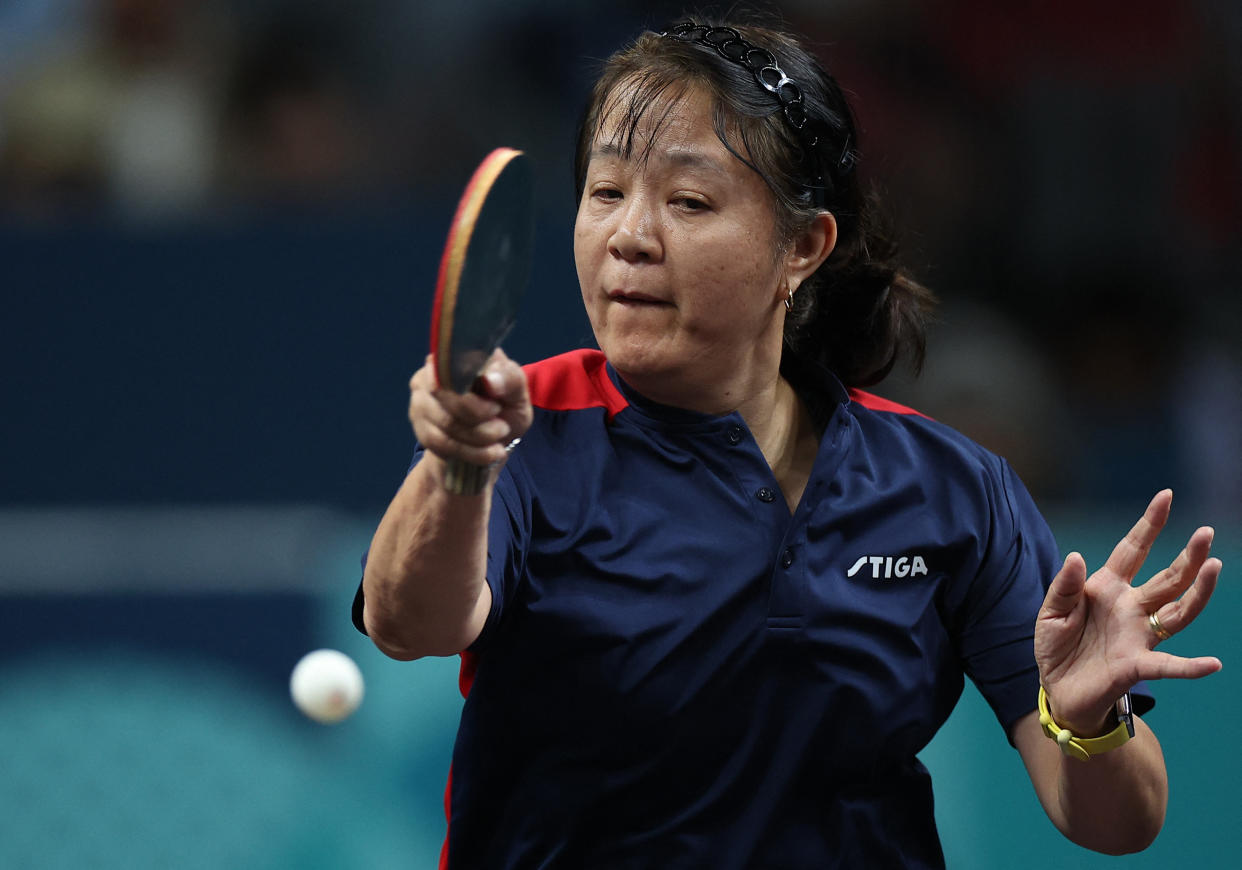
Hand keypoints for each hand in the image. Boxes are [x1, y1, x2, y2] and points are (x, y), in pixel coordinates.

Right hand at [407, 348, 532, 468]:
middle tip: (502, 428)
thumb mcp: (518, 392)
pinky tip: (488, 453)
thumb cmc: (506, 407)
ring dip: (477, 439)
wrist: (494, 440)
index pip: (452, 370)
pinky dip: (469, 452)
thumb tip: (489, 380)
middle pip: (443, 396)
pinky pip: (439, 442)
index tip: (497, 408)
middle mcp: (430, 372)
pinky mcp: (419, 426)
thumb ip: (509, 379)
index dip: (473, 396)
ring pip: (443, 423)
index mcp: (456, 354)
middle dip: (478, 420)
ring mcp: (420, 399)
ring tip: (498, 440)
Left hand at [1035, 490, 1222, 735]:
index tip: (1166, 496)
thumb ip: (1063, 586)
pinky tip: (1213, 664)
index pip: (1133, 550)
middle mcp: (1130, 608)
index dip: (1149, 525)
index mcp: (1107, 588)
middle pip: (1167, 578)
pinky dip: (1190, 666)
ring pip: (1178, 611)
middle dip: (1187, 556)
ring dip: (1198, 592)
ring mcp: (1138, 636)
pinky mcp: (1137, 666)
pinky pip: (1169, 666)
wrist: (1056, 688)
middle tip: (1206, 533)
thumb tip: (1077, 556)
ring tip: (1214, 568)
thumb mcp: (1050, 612)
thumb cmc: (1057, 646)